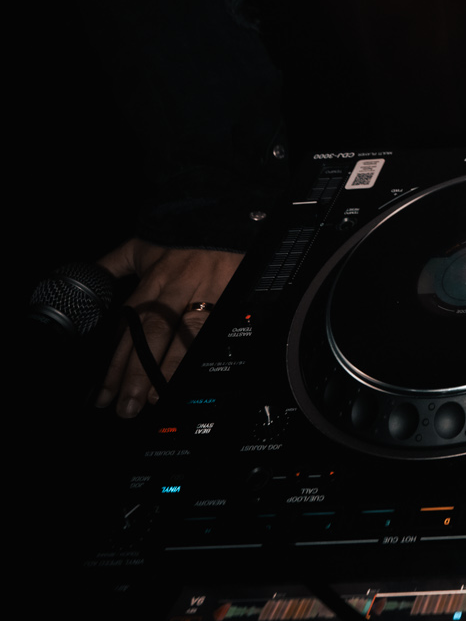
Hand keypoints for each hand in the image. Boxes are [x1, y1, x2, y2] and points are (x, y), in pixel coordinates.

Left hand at [95, 238, 243, 417]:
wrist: (224, 215)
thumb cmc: (180, 234)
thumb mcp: (140, 246)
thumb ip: (111, 266)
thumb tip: (81, 282)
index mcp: (153, 279)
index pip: (129, 326)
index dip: (115, 361)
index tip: (103, 392)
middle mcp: (177, 287)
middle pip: (154, 333)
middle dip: (138, 371)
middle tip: (127, 405)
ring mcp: (206, 291)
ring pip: (186, 333)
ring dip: (170, 368)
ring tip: (156, 398)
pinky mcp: (229, 293)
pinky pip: (215, 327)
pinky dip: (203, 353)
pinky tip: (194, 375)